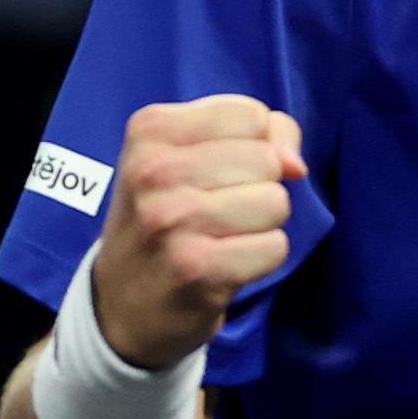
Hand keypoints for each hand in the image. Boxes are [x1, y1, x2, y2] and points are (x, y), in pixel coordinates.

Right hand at [90, 95, 306, 369]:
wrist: (121, 303)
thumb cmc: (165, 217)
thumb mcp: (189, 155)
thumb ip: (257, 135)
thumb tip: (296, 165)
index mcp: (150, 129)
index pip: (250, 115)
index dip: (252, 145)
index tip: (218, 171)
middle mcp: (154, 170)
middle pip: (267, 158)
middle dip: (259, 186)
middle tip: (218, 210)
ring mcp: (173, 220)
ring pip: (275, 202)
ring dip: (262, 225)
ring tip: (223, 237)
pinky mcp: (196, 269)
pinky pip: (274, 247)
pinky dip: (261, 259)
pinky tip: (227, 265)